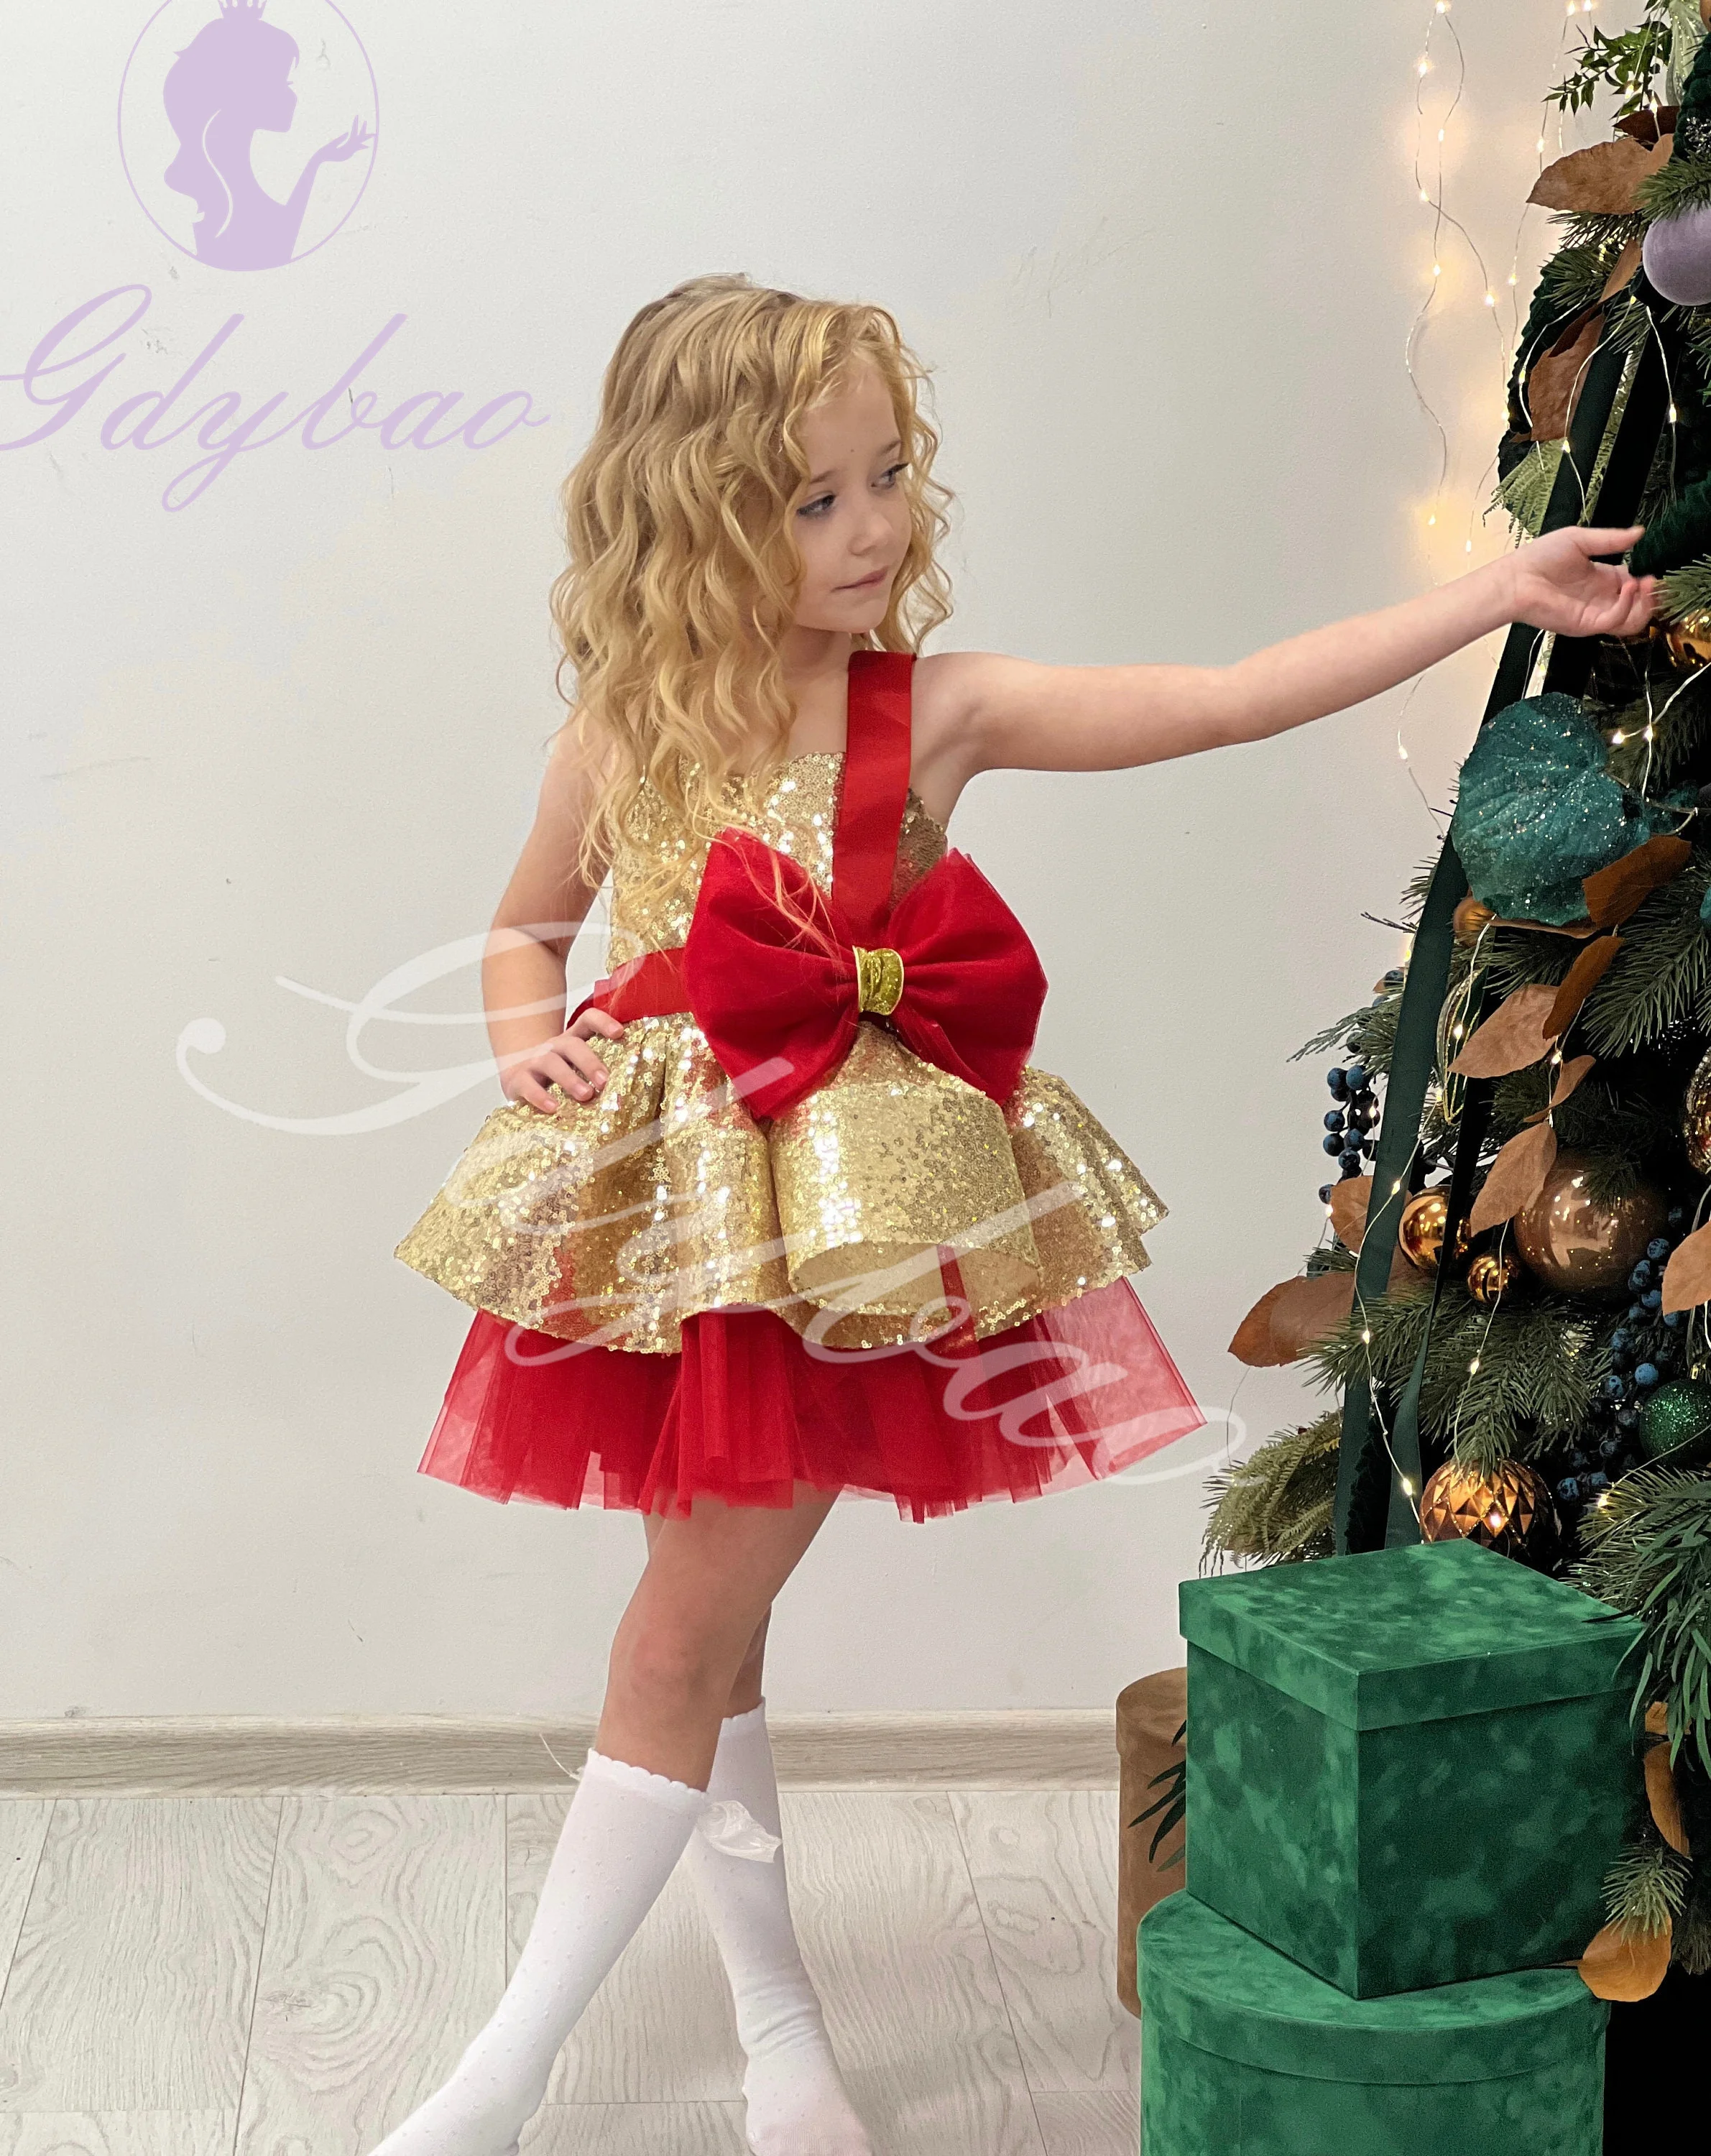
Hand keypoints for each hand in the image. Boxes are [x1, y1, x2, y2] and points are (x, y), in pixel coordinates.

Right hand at [501, 1009, 625, 1112]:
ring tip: (586, 1095)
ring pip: (551, 1063)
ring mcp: (534, 1061)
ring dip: (570, 1079)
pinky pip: (528, 1085)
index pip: (588, 1020)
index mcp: (573, 1040)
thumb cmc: (558, 1075)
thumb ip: (601, 1072)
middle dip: (590, 1062)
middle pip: (572, 1045)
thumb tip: (637, 1087)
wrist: (517, 1077)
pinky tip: (553, 1108)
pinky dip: (540, 1096)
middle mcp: (554, 1046)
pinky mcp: (517, 1079)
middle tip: (605, 1081)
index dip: (603, 1022)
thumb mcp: (578, 1068)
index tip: (619, 1034)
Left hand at [1502, 526, 1658, 640]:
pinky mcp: (1586, 624)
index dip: (1646, 579)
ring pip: (1632, 620)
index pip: (1633, 584)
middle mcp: (1600, 599)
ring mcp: (1594, 613)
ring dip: (1645, 603)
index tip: (1652, 568)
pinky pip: (1616, 620)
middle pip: (1638, 607)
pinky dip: (1628, 605)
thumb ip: (1611, 539)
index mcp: (1601, 580)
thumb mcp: (1580, 540)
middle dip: (1652, 595)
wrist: (1516, 578)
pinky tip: (1628, 587)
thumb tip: (1639, 532)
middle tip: (1652, 580)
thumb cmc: (1539, 558)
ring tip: (1644, 583)